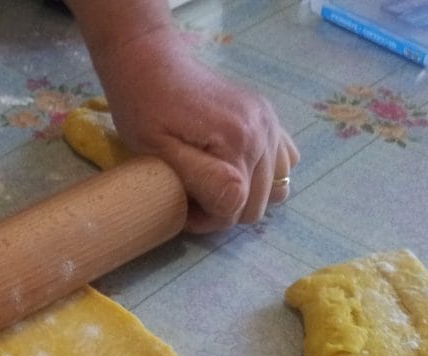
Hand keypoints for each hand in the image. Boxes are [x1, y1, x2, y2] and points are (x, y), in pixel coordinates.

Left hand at [97, 27, 299, 232]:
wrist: (151, 64)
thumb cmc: (144, 108)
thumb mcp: (159, 149)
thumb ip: (199, 176)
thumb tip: (234, 200)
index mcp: (239, 142)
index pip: (234, 209)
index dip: (205, 218)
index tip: (180, 205)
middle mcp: (263, 133)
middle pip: (256, 205)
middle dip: (222, 209)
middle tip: (190, 196)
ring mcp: (271, 124)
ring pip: (273, 189)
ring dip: (243, 195)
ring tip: (210, 183)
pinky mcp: (269, 118)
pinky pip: (283, 162)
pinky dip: (262, 175)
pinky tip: (234, 167)